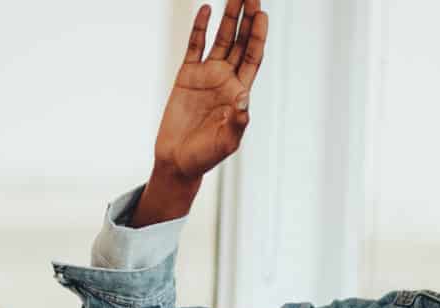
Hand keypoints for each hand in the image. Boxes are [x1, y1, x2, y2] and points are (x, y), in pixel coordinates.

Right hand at [133, 0, 267, 228]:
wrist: (177, 161)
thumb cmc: (205, 157)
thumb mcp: (226, 143)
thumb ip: (237, 123)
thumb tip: (244, 100)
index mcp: (239, 93)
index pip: (252, 57)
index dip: (258, 36)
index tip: (262, 15)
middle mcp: (226, 80)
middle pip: (240, 42)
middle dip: (247, 20)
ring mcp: (206, 75)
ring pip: (220, 39)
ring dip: (228, 19)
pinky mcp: (186, 75)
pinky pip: (195, 46)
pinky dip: (199, 28)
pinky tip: (206, 9)